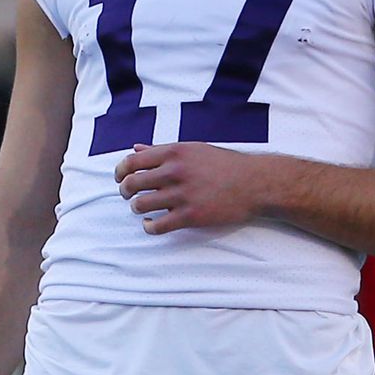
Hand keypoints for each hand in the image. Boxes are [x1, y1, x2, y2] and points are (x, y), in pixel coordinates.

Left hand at [114, 143, 266, 234]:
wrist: (254, 183)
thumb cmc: (224, 164)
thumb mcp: (192, 149)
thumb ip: (161, 150)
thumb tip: (136, 148)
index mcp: (173, 152)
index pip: (132, 161)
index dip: (120, 172)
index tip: (121, 178)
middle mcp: (174, 172)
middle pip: (132, 183)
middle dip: (125, 191)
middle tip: (129, 195)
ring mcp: (182, 195)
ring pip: (140, 205)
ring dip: (137, 208)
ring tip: (142, 209)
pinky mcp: (190, 216)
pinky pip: (157, 226)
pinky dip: (149, 227)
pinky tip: (151, 224)